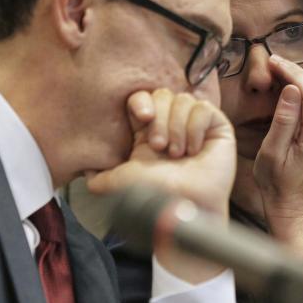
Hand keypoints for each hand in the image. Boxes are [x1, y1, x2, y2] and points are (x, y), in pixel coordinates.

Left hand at [86, 89, 236, 216]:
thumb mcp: (119, 183)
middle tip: (161, 148)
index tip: (143, 118)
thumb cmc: (157, 197)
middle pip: (162, 94)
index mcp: (149, 133)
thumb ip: (100, 178)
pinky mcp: (217, 127)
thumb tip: (85, 172)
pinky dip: (196, 128)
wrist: (186, 208)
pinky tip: (196, 149)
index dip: (141, 102)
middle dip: (160, 119)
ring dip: (178, 128)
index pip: (142, 98)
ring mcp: (196, 125)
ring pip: (183, 100)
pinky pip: (203, 109)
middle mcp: (172, 125)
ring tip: (179, 154)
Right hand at [254, 55, 302, 241]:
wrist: (292, 206)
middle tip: (275, 62)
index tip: (274, 61)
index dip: (294, 73)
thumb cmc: (275, 184)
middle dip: (299, 72)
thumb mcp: (270, 153)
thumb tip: (292, 90)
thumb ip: (283, 120)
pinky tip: (293, 88)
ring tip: (282, 71)